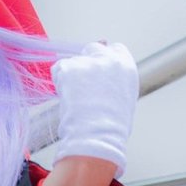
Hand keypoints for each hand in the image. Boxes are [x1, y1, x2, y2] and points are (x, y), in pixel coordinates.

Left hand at [50, 41, 138, 178]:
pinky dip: (59, 82)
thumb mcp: (123, 99)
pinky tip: (67, 98)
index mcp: (126, 66)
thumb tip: (105, 76)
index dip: (103, 61)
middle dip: (86, 64)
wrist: (97, 137)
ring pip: (74, 60)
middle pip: (93, 49)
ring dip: (71, 75)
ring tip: (76, 99)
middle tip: (82, 87)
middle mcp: (110, 59)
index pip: (114, 49)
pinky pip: (59, 69)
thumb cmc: (111, 128)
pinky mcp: (70, 68)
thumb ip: (115, 81)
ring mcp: (90, 62)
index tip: (97, 75)